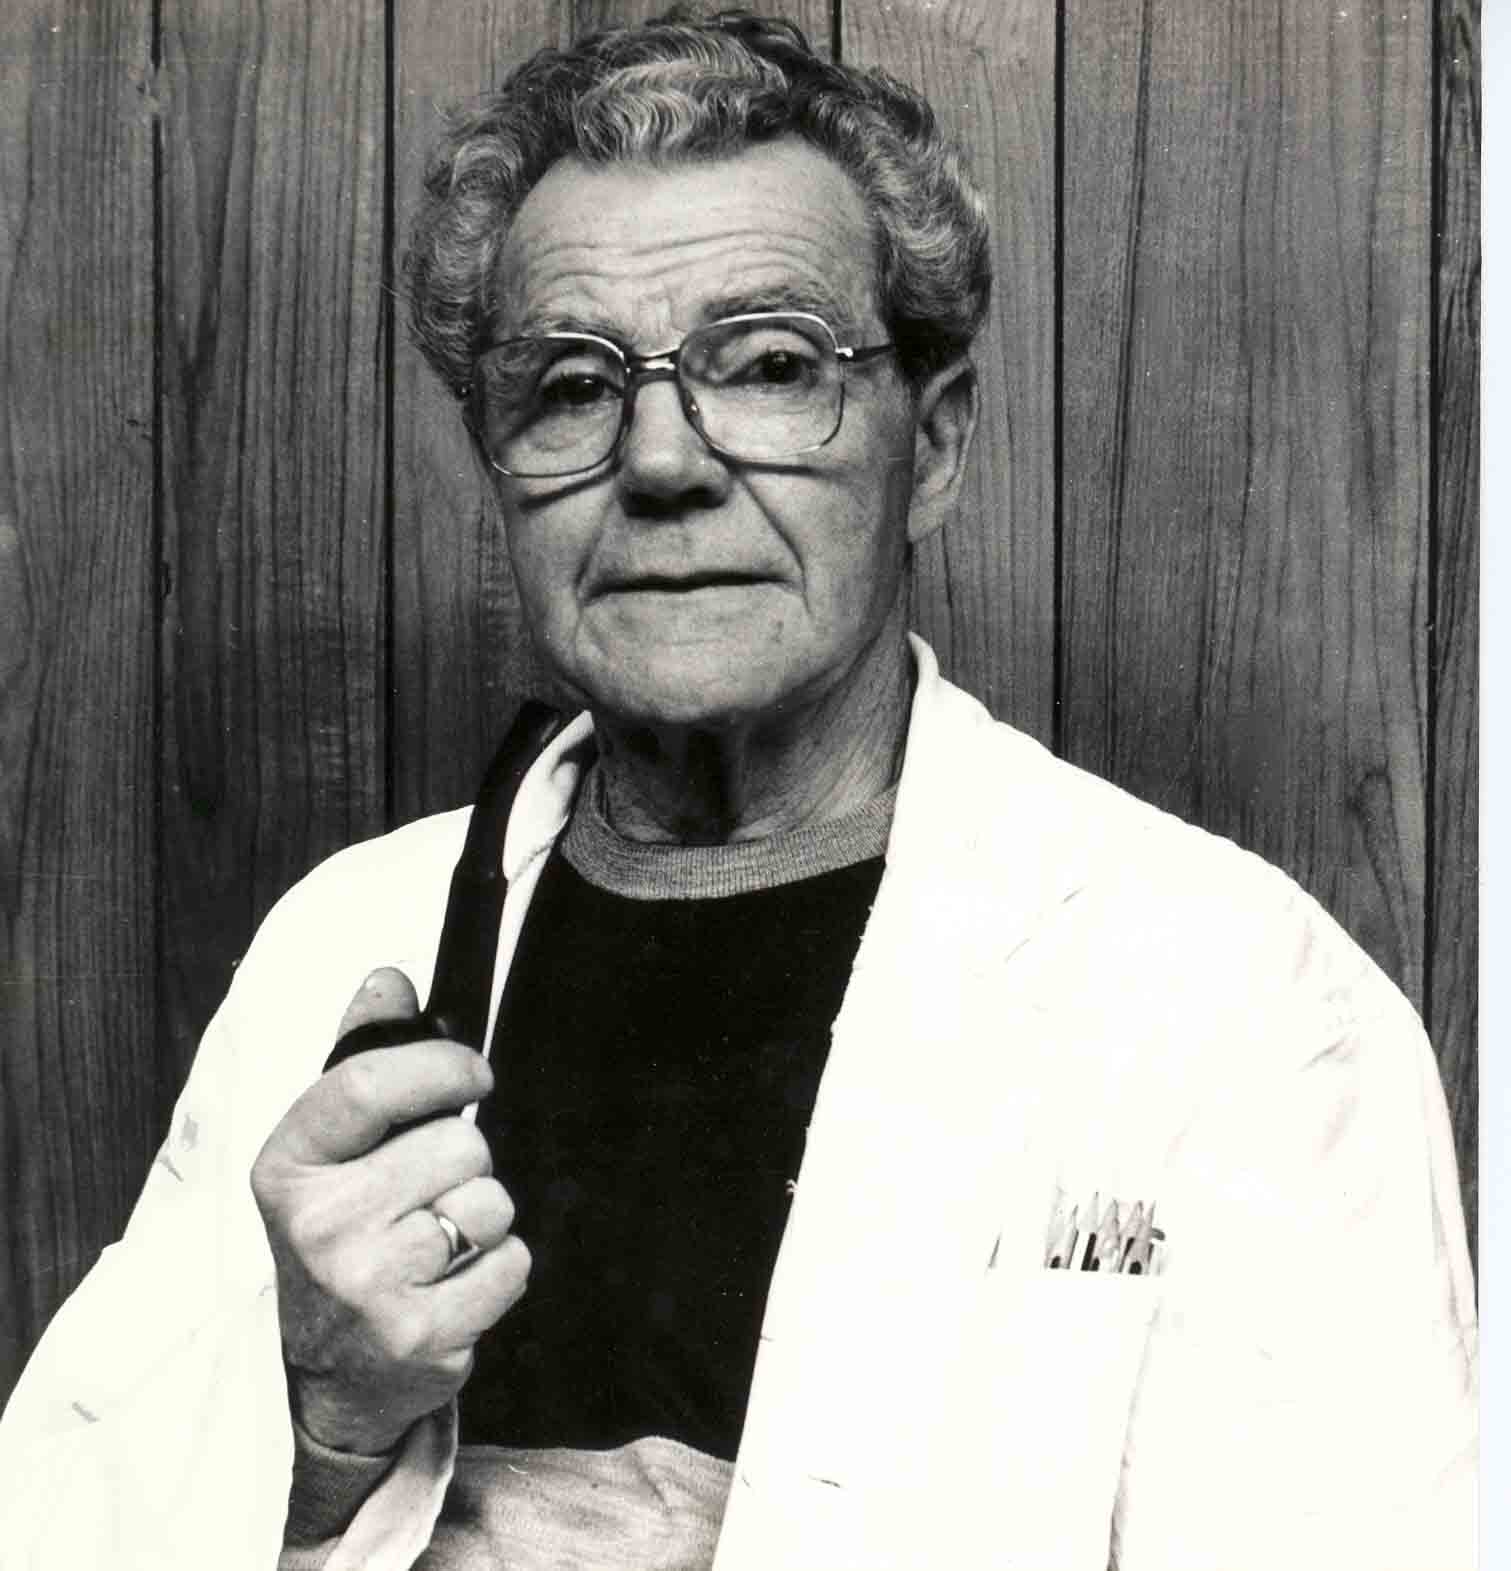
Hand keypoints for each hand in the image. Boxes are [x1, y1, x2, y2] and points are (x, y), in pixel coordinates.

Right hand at [251, 968, 530, 1454]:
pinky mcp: (418, 1336)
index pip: (369, 1084)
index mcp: (288, 1165)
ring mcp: (365, 1286)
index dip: (440, 1065)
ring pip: (489, 1204)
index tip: (474, 1073)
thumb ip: (364, 1054)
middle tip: (429, 1194)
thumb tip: (389, 978)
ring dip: (484, 1217)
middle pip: (456, 1146)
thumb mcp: (330, 1146)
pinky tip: (455, 1285)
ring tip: (439, 1243)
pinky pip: (512, 1263)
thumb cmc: (342, 1235)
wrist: (326, 1375)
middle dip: (464, 1162)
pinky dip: (501, 1270)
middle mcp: (318, 1226)